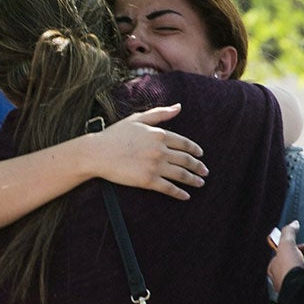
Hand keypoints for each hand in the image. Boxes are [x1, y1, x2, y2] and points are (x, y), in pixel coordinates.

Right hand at [92, 104, 208, 198]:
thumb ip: (160, 113)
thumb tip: (179, 107)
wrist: (98, 153)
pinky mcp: (148, 181)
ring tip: (200, 183)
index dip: (195, 150)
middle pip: (186, 160)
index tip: (200, 155)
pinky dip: (179, 193)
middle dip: (198, 166)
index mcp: (159, 134)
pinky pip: (169, 188)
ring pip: (181, 174)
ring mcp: (155, 166)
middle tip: (205, 171)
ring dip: (193, 180)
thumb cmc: (115, 134)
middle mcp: (160, 150)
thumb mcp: (138, 118)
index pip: (184, 143)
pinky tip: (186, 196)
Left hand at [268, 220, 303, 294]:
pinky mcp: (303, 292)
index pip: (282, 255)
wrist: (302, 288)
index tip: (300, 246)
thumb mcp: (287, 244)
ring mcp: (293, 287)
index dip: (292, 248)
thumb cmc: (290, 270)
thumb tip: (293, 224)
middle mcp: (281, 279)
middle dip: (301, 257)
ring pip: (301, 273)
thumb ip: (289, 232)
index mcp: (274, 269)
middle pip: (292, 263)